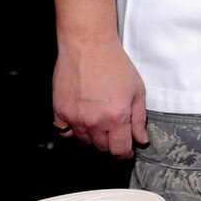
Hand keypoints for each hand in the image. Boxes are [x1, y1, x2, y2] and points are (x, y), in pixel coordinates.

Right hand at [53, 37, 148, 158]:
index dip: (125, 153)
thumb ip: (139, 118)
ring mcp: (74, 118)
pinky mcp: (59, 112)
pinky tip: (82, 118)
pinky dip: (74, 129)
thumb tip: (140, 139)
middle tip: (115, 128)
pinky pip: (65, 132)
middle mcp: (94, 122)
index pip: (119, 150)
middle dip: (111, 142)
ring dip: (93, 135)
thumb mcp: (137, 90)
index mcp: (116, 118)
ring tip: (100, 117)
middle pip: (102, 147)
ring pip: (84, 141)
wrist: (88, 47)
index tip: (126, 151)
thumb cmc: (114, 65)